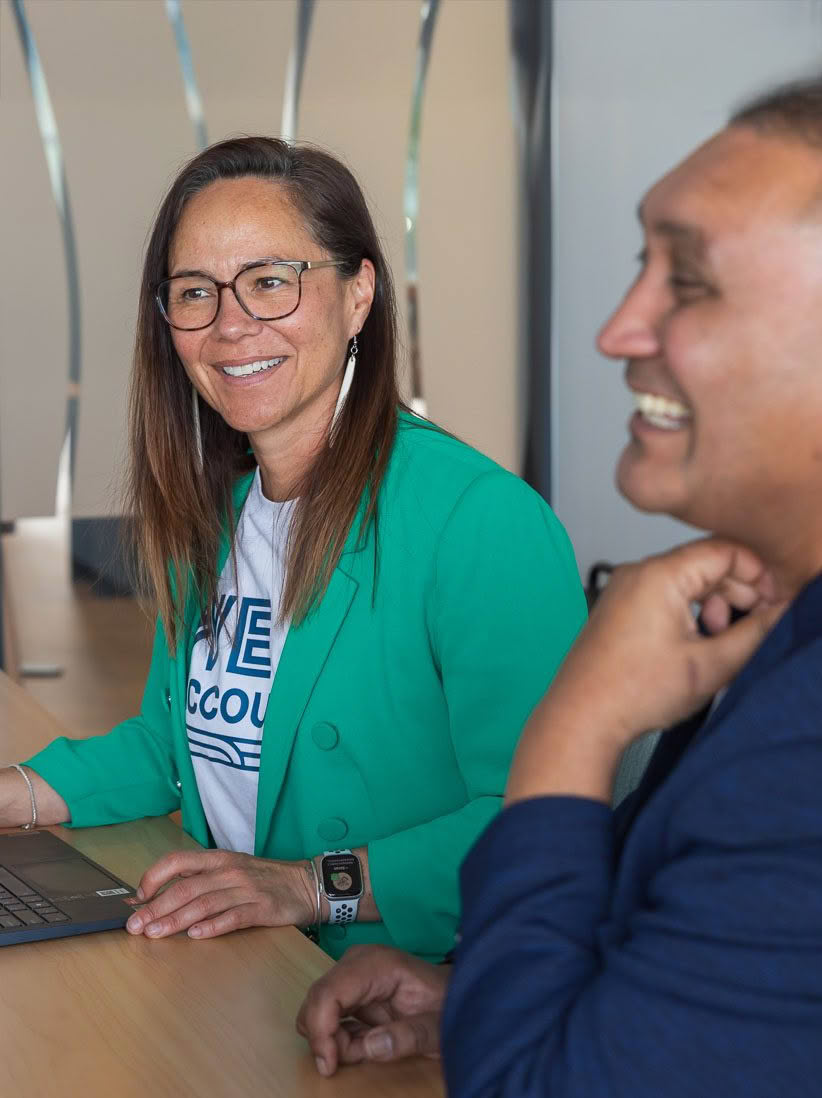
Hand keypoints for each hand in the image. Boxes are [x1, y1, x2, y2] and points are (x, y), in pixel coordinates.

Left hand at [124, 849, 313, 938]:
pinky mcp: (262, 908)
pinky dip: (213, 926)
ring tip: (155, 934)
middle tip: (136, 926)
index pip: (178, 861)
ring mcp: (246, 890)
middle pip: (186, 888)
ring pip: (204, 904)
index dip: (154, 878)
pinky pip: (233, 917)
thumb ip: (199, 880)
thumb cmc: (262, 879)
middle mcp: (229, 871)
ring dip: (176, 920)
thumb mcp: (230, 869)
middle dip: (157, 907)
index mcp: (218, 859)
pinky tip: (195, 935)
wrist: (304, 884)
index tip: (138, 897)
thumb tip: (157, 897)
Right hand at [296, 945, 448, 1076]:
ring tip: (366, 1048)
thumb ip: (410, 1037)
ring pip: (318, 1009)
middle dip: (326, 1037)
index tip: (330, 1064)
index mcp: (378, 964)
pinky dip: (338, 1038)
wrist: (460, 999)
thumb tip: (369, 1046)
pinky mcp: (352, 990)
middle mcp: (358, 963)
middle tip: (354, 1058)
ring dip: (332, 1039)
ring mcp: (353, 975)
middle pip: (318, 999)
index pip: (329, 991)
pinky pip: (329, 1015)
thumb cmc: (450, 1008)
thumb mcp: (439, 1028)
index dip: (320, 1029)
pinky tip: (364, 1042)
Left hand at [556, 538, 785, 740]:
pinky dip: (688, 607)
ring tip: (718, 636)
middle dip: (736, 590)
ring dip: (713, 601)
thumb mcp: (710, 665)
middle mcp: (638, 571)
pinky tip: (694, 639)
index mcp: (661, 575)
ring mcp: (625, 586)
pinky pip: (664, 591)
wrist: (583, 715)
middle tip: (752, 624)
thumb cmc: (635, 692)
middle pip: (704, 561)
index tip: (772, 602)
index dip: (757, 574)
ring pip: (685, 577)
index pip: (724, 550)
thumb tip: (777, 613)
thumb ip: (753, 633)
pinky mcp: (618, 604)